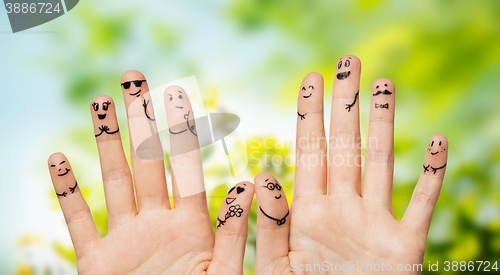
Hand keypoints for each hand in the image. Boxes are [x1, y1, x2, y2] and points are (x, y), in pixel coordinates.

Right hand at [48, 70, 253, 273]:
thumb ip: (236, 232)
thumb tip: (253, 184)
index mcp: (192, 226)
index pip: (187, 167)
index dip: (182, 130)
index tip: (177, 94)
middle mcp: (157, 225)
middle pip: (147, 162)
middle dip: (140, 121)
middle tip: (134, 80)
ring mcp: (126, 240)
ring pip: (113, 182)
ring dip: (106, 143)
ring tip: (100, 103)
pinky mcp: (96, 263)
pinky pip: (78, 222)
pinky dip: (66, 193)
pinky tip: (57, 160)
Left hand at [254, 56, 447, 273]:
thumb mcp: (279, 268)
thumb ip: (271, 225)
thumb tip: (262, 175)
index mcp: (309, 212)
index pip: (309, 150)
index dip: (310, 113)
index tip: (310, 79)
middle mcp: (343, 208)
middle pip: (345, 145)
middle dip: (346, 104)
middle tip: (348, 62)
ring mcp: (375, 223)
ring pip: (382, 163)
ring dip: (385, 125)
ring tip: (384, 85)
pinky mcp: (405, 246)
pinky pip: (422, 204)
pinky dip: (433, 175)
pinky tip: (437, 142)